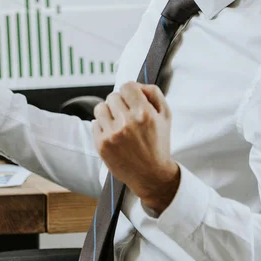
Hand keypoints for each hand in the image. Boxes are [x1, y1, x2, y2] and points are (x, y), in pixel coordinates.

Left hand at [92, 82, 179, 213]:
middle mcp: (127, 122)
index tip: (132, 100)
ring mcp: (112, 134)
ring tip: (117, 123)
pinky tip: (113, 135)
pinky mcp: (101, 145)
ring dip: (108, 113)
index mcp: (144, 113)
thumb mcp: (166, 116)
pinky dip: (102, 127)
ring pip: (100, 108)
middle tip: (126, 115)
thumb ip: (154, 93)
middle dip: (119, 103)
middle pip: (112, 96)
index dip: (130, 91)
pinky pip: (94, 124)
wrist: (152, 175)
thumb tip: (137, 85)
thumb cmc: (159, 143)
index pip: (127, 86)